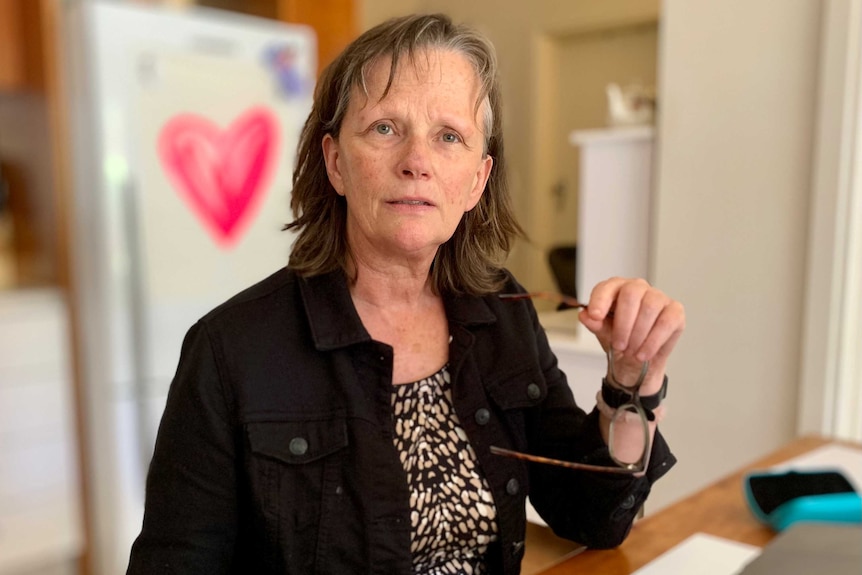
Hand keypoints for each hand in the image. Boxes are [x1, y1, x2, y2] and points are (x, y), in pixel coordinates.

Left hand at [578, 277, 684, 395]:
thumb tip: (585, 315)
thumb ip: (595, 323)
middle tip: (619, 345)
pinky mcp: (675, 311)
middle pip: (631, 294)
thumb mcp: (603, 333)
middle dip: (623, 323)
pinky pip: (666, 322)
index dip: (600, 300)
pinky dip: (653, 342)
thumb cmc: (619, 341)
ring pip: (650, 307)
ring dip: (638, 334)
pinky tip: (644, 354)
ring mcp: (658, 297)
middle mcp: (638, 288)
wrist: (637, 361)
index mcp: (616, 289)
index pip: (607, 286)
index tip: (595, 316)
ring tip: (631, 352)